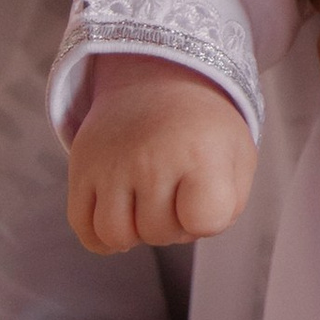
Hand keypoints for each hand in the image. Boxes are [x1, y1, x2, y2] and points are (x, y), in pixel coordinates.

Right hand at [68, 58, 255, 251]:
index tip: (208, 190)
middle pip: (160, 234)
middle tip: (177, 192)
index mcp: (200, 151)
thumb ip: (228, 205)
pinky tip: (122, 214)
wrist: (158, 82)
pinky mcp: (81, 167)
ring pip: (115, 237)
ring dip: (136, 232)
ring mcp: (111, 163)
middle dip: (174, 225)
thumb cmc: (203, 130)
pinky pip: (84, 230)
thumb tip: (190, 230)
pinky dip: (102, 236)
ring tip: (149, 204)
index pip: (205, 221)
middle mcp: (152, 157)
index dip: (210, 217)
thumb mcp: (238, 156)